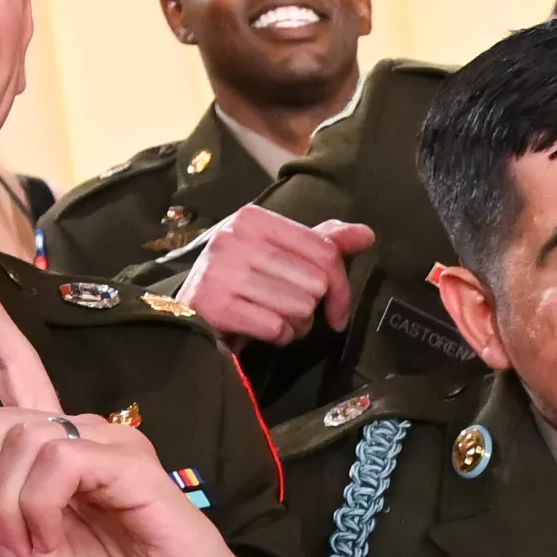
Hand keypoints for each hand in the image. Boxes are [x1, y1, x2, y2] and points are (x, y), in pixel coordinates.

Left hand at [0, 257, 280, 556]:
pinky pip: (56, 460)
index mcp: (47, 447)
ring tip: (28, 550)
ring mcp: (105, 439)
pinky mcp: (129, 460)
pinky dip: (37, 506)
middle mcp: (75, 429)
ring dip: (2, 510)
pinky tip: (51, 536)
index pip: (11, 364)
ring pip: (17, 441)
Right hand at [186, 207, 366, 347]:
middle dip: (312, 307)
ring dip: (295, 324)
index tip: (338, 310)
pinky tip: (263, 331)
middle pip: (315, 281)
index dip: (342, 287)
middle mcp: (233, 238)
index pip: (324, 250)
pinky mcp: (213, 305)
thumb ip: (322, 243)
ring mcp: (220, 271)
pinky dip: (279, 337)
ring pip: (299, 306)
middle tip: (291, 312)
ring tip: (274, 319)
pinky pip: (276, 327)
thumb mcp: (280, 256)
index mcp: (253, 219)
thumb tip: (367, 234)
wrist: (189, 316)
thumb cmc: (241, 285)